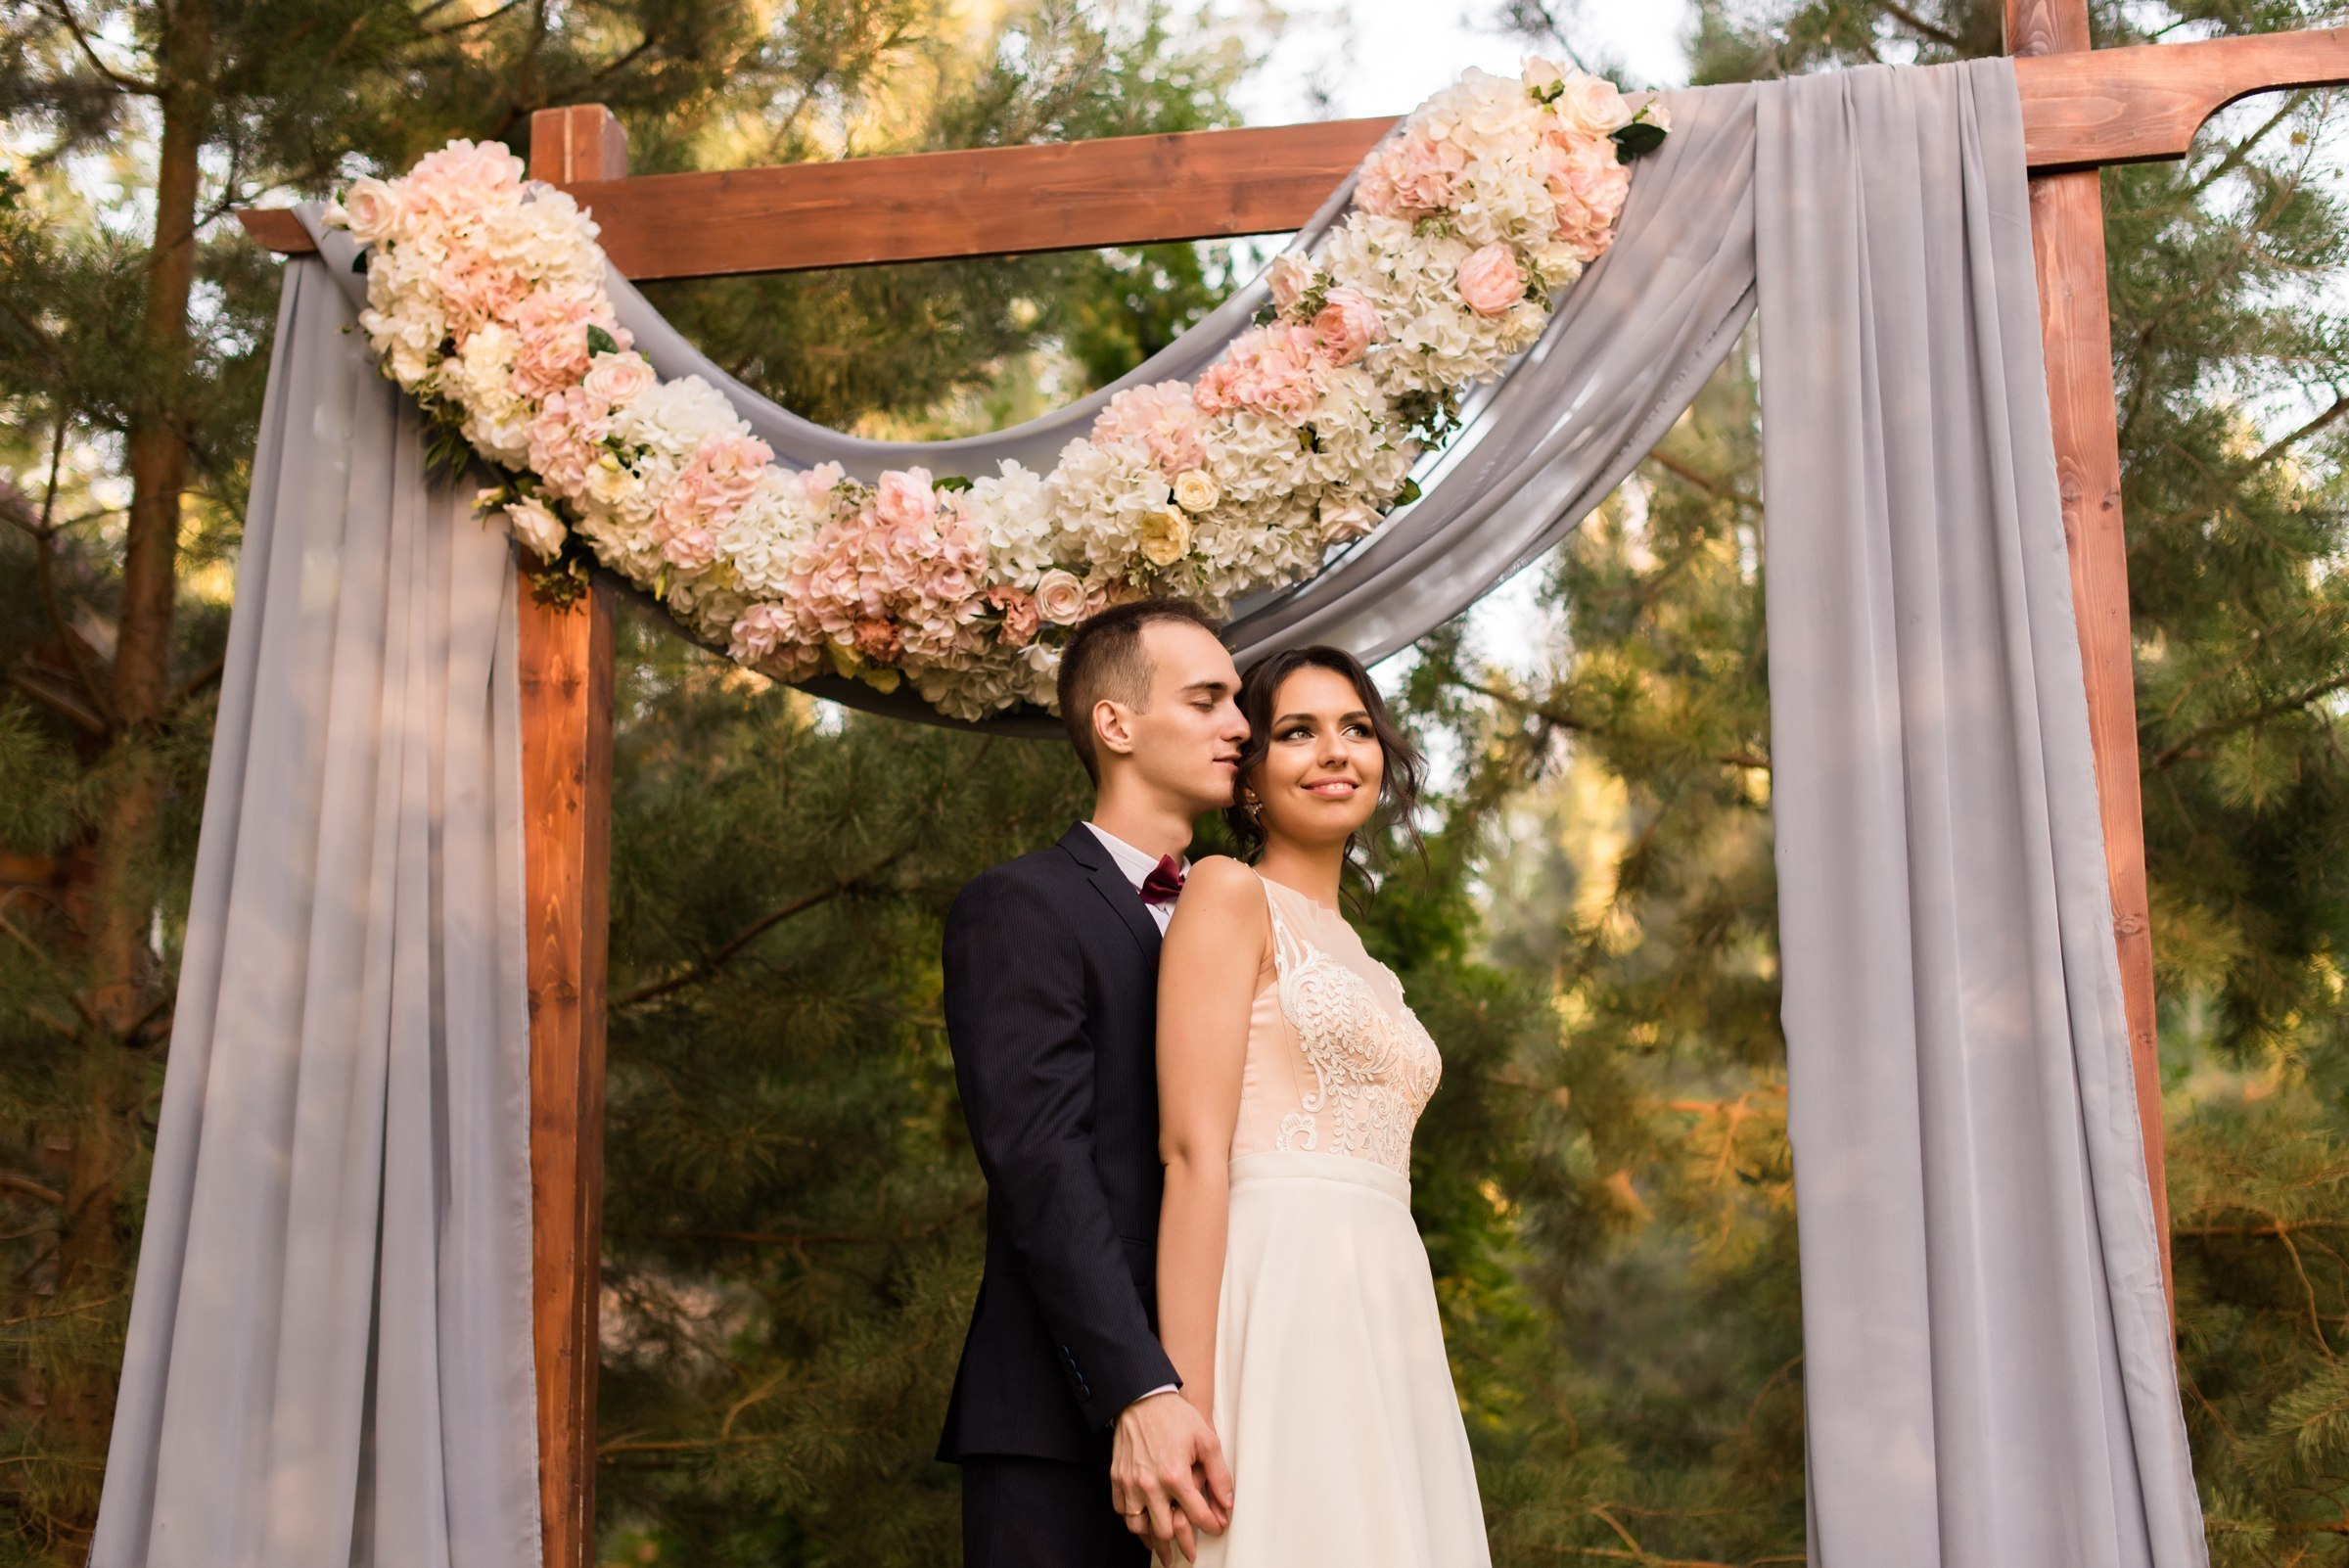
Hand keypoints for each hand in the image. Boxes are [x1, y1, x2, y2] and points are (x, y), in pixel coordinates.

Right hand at [1110, 1389, 1232, 1563]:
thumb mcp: (1206, 1440)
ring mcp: (1130, 1484)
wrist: (1142, 1398)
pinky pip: (1122, 1512)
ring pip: (1139, 1528)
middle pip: (1165, 1531)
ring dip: (1154, 1540)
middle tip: (1189, 1553)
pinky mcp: (1117, 1479)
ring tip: (1164, 1548)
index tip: (1216, 1528)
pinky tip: (1144, 1525)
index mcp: (1175, 1476)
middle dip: (1180, 1546)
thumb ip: (1219, 1474)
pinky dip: (1134, 1522)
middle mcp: (1150, 1485)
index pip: (1197, 1515)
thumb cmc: (1174, 1417)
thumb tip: (1228, 1502)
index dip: (1211, 1526)